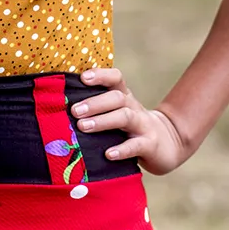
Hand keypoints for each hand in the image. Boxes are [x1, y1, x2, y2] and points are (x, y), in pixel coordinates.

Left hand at [71, 68, 196, 175]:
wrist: (168, 143)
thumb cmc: (130, 128)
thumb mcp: (117, 113)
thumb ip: (96, 109)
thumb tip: (60, 108)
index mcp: (124, 97)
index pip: (115, 78)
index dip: (100, 75)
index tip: (83, 78)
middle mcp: (133, 107)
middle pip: (117, 97)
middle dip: (94, 103)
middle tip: (74, 110)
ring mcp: (143, 125)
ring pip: (124, 117)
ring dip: (102, 121)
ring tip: (83, 127)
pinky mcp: (150, 145)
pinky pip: (136, 145)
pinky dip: (122, 149)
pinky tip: (108, 154)